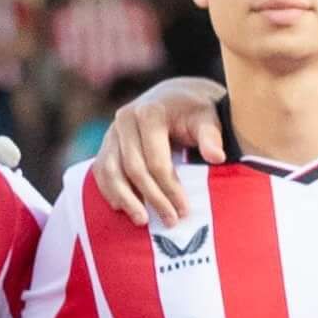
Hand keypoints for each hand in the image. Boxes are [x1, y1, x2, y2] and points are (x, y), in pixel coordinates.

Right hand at [94, 77, 227, 223]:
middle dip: (152, 197)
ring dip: (124, 198)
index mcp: (150, 112)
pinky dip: (109, 190)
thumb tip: (216, 157)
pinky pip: (101, 170)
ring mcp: (112, 131)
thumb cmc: (195, 111)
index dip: (170, 188)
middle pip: (133, 168)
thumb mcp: (208, 119)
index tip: (184, 210)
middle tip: (170, 221)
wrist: (175, 96)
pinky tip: (123, 208)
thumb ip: (212, 136)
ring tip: (143, 220)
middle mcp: (126, 119)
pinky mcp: (107, 142)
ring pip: (110, 170)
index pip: (156, 160)